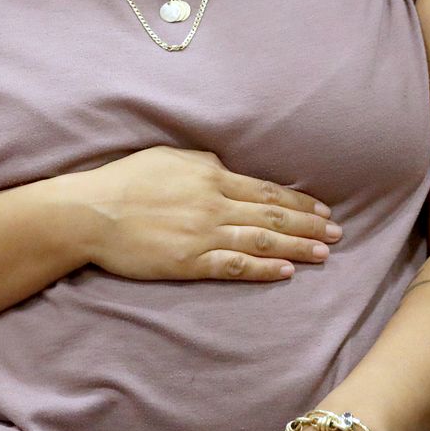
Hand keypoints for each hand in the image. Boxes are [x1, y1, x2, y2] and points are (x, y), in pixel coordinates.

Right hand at [71, 146, 341, 281]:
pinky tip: (288, 272)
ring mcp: (203, 234)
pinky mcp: (189, 261)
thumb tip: (226, 170)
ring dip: (298, 247)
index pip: (267, 190)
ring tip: (325, 254)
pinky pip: (235, 266)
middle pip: (273, 215)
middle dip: (309, 226)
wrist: (91, 212)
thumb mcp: (169, 158)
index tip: (322, 210)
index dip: (299, 202)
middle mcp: (214, 203)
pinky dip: (264, 269)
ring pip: (262, 241)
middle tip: (339, 234)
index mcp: (211, 175)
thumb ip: (203, 165)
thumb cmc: (125, 180)